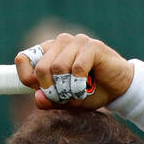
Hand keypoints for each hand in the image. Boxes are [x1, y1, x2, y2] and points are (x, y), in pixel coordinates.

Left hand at [14, 33, 134, 110]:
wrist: (119, 89)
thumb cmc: (92, 92)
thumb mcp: (67, 101)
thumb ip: (50, 100)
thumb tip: (38, 98)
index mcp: (49, 52)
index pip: (23, 58)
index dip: (28, 79)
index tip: (42, 91)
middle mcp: (60, 43)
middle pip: (41, 68)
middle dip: (51, 90)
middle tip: (64, 98)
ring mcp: (76, 41)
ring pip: (58, 67)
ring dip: (67, 88)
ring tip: (78, 93)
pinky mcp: (92, 46)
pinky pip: (77, 68)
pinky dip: (80, 84)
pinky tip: (88, 87)